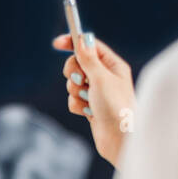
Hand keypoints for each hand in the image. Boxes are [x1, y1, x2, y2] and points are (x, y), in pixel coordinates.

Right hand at [54, 32, 134, 166]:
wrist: (119, 139)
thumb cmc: (116, 106)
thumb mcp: (101, 77)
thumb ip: (88, 58)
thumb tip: (82, 39)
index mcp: (113, 65)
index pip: (90, 46)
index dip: (74, 43)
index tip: (57, 43)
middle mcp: (105, 77)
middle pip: (78, 63)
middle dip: (74, 72)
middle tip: (81, 79)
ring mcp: (97, 93)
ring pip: (73, 83)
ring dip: (76, 91)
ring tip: (88, 100)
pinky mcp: (91, 108)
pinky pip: (74, 100)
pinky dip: (78, 105)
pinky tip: (88, 113)